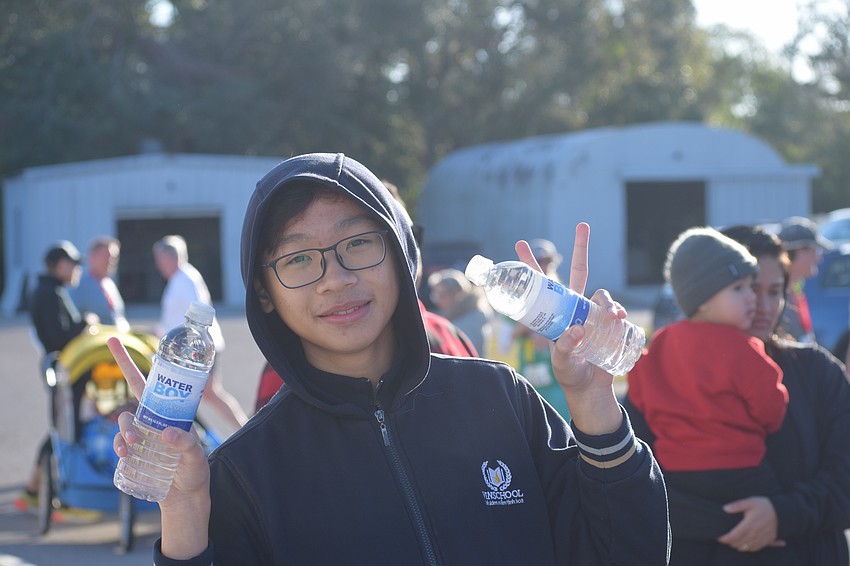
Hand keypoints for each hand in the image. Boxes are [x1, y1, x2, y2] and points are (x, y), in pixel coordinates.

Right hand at [108, 337, 210, 558]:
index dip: (128, 362)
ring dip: (123, 435)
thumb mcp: (196, 456)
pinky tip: (126, 458)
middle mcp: (151, 421)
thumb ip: (186, 444)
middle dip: (124, 417)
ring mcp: (140, 438)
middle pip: (129, 404)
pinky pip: (118, 447)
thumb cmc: (195, 472)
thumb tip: (166, 435)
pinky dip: (119, 450)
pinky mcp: (132, 455)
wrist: (186, 498)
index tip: (113, 339)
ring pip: (123, 425)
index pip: (146, 382)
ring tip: (132, 449)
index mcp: (167, 412)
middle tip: (133, 437)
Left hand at [515, 223, 622, 434]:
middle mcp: (575, 307)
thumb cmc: (570, 374)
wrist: (590, 389)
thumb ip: (564, 347)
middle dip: (580, 246)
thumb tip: (577, 329)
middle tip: (582, 223)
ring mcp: (594, 314)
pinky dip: (621, 313)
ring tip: (614, 316)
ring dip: (608, 301)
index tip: (519, 243)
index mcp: (557, 313)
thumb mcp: (561, 362)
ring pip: (602, 294)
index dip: (531, 264)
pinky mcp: (611, 324)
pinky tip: (621, 322)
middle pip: (578, 271)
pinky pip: (618, 312)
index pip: (542, 283)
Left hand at [716, 496, 784, 551]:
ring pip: (746, 547)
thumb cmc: (764, 506)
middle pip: (738, 543)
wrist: (782, 512)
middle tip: (724, 538)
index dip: (725, 538)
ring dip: (737, 545)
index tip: (719, 538)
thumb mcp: (750, 502)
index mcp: (749, 525)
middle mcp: (755, 534)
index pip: (733, 536)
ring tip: (732, 541)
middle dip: (730, 542)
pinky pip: (754, 548)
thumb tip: (725, 508)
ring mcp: (761, 539)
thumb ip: (737, 505)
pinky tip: (743, 544)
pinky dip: (747, 548)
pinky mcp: (767, 541)